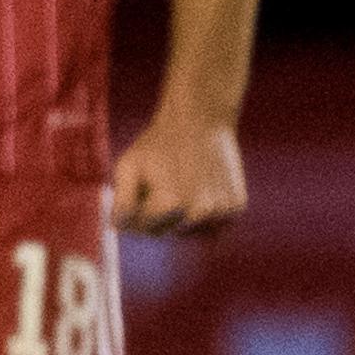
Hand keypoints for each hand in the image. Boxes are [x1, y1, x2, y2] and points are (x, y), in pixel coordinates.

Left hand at [110, 110, 245, 235]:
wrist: (201, 121)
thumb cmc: (158, 144)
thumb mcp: (129, 166)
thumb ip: (122, 202)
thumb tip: (118, 229)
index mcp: (171, 204)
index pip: (141, 229)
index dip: (133, 212)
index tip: (136, 192)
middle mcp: (200, 212)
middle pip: (165, 233)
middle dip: (154, 216)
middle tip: (158, 184)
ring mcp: (222, 211)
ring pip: (189, 231)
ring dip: (179, 217)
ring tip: (180, 184)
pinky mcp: (237, 206)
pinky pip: (211, 224)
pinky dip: (202, 213)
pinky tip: (199, 187)